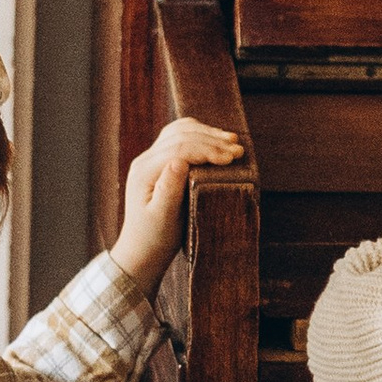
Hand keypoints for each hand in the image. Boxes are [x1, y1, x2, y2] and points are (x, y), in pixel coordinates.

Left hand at [112, 118, 245, 286]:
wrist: (142, 249)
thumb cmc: (155, 238)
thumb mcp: (162, 219)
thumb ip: (169, 189)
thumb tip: (180, 161)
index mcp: (144, 172)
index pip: (179, 149)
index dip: (207, 149)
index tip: (232, 157)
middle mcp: (144, 160)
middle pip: (180, 136)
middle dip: (211, 140)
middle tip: (239, 150)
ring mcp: (150, 159)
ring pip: (179, 132)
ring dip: (207, 133)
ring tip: (232, 141)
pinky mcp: (159, 162)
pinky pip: (178, 138)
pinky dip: (199, 135)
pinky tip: (215, 139)